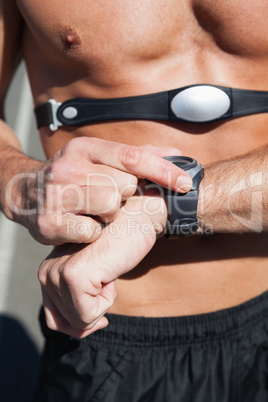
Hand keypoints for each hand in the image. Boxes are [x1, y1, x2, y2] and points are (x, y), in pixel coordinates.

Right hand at [7, 137, 191, 244]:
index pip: (132, 156)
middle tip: (109, 197)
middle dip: (124, 196)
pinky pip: (91, 232)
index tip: (186, 183)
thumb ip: (139, 156)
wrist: (28, 195)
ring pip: (110, 208)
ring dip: (110, 215)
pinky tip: (84, 226)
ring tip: (96, 212)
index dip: (163, 171)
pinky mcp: (49, 223)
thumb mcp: (100, 158)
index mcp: (85, 148)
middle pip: (124, 186)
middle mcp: (68, 166)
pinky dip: (94, 233)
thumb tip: (177, 153)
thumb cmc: (75, 177)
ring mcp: (56, 194)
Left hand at [38, 184, 167, 337]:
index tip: (102, 309)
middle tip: (106, 274)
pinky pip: (89, 314)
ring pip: (80, 321)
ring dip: (103, 302)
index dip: (81, 321)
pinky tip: (109, 273)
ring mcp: (57, 274)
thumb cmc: (120, 245)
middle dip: (94, 307)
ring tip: (107, 271)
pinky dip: (107, 300)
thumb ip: (78, 298)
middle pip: (67, 323)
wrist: (136, 219)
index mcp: (47, 272)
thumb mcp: (93, 275)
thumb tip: (80, 331)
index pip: (54, 319)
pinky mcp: (72, 277)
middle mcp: (46, 272)